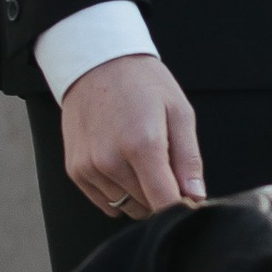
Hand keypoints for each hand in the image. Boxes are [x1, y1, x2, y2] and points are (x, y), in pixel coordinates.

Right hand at [60, 54, 204, 218]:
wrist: (96, 63)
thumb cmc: (143, 84)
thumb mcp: (179, 112)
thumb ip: (189, 159)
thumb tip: (196, 197)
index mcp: (142, 146)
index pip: (165, 204)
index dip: (182, 208)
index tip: (189, 200)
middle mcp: (111, 161)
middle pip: (148, 208)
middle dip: (162, 193)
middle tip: (163, 161)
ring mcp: (90, 168)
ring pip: (127, 207)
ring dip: (140, 193)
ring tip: (139, 157)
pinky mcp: (76, 170)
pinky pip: (106, 202)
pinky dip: (118, 192)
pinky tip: (121, 163)